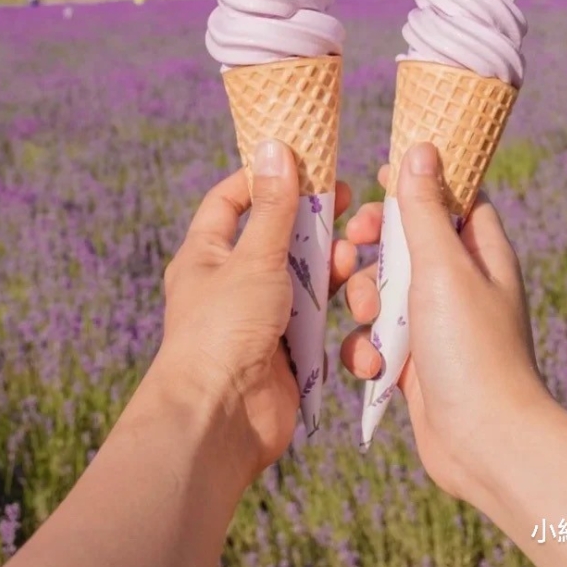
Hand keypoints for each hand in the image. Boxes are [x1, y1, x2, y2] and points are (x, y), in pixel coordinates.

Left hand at [148, 140, 355, 486]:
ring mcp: (260, 318)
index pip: (231, 200)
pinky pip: (318, 318)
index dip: (264, 178)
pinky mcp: (286, 350)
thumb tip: (276, 146)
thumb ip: (273, 206)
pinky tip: (360, 300)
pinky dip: (337, 309)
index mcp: (206, 255)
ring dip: (332, 268)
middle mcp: (232, 282)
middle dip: (315, 225)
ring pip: (305, 278)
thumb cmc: (224, 331)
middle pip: (279, 237)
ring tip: (350, 263)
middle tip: (351, 208)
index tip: (305, 163)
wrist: (221, 420)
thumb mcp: (254, 258)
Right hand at [340, 143, 552, 509]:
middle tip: (353, 246)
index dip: (416, 182)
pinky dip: (368, 349)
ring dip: (365, 301)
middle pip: (407, 241)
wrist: (485, 444)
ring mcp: (438, 324)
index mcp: (480, 252)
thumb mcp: (443, 268)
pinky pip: (378, 339)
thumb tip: (422, 148)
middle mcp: (461, 283)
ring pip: (384, 291)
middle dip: (374, 246)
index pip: (452, 195)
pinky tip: (373, 365)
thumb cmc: (472, 348)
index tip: (379, 175)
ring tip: (367, 319)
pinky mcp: (417, 362)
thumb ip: (424, 210)